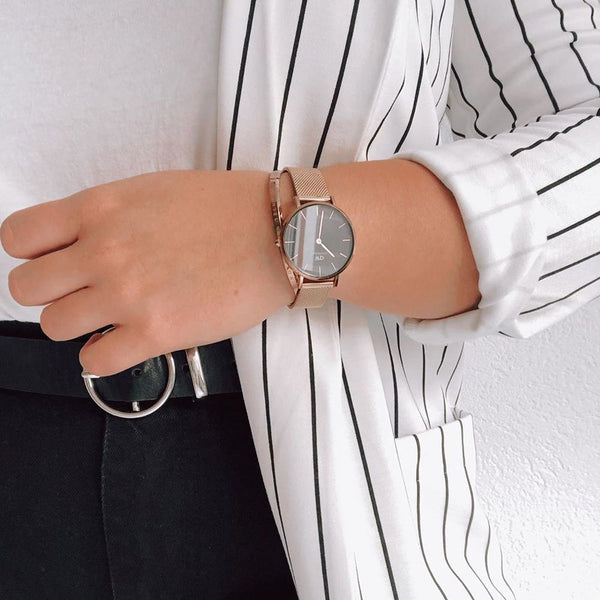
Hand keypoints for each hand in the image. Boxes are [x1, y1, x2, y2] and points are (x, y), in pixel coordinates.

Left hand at [0, 169, 294, 375]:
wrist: (281, 234)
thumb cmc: (228, 208)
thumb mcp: (154, 189)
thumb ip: (107, 215)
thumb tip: (80, 243)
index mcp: (100, 208)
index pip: (17, 236)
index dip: (30, 252)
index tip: (53, 259)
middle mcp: (104, 252)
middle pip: (25, 288)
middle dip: (50, 292)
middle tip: (81, 291)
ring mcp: (127, 296)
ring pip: (53, 327)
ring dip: (76, 324)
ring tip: (108, 317)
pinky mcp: (156, 333)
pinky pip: (94, 363)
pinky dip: (103, 356)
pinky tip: (126, 341)